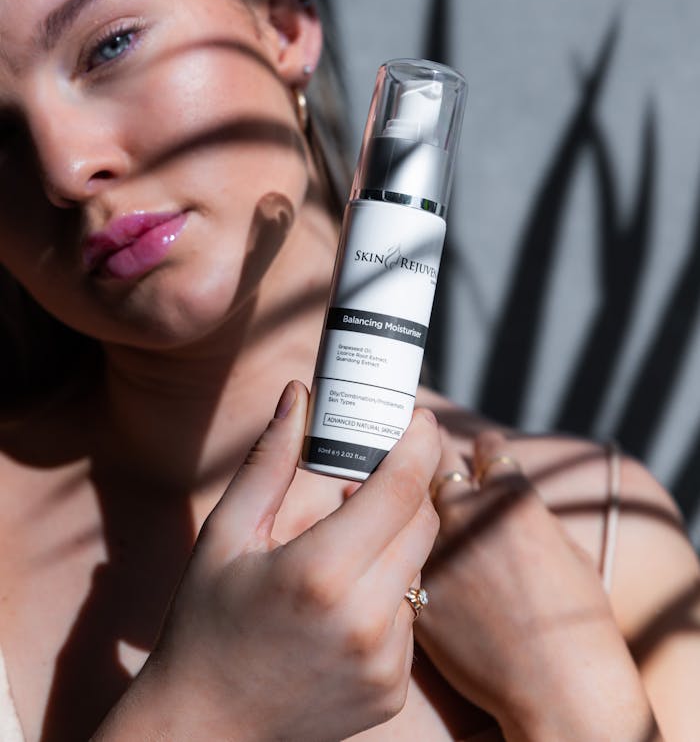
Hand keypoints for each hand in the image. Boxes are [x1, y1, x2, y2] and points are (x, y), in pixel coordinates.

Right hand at [97, 384, 440, 741]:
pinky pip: (409, 618)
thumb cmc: (207, 620)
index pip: (400, 489)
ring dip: (394, 543)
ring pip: (418, 570)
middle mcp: (364, 620)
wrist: (207, 725)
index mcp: (320, 572)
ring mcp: (384, 662)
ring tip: (345, 545)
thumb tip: (300, 395)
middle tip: (378, 472)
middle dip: (408, 488)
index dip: (418, 444)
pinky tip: (343, 602)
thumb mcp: (227, 535)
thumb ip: (269, 461)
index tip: (421, 417)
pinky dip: (387, 595)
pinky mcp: (392, 689)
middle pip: (421, 524)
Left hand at [415, 429, 659, 740]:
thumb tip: (509, 500)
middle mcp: (467, 514)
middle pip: (439, 463)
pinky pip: (403, 555)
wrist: (557, 683)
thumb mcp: (568, 549)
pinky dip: (402, 549)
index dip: (488, 448)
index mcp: (511, 498)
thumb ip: (531, 515)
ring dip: (412, 498)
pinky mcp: (417, 588)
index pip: (490, 451)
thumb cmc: (578, 620)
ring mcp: (436, 549)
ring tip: (403, 491)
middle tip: (430, 448)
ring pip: (411, 505)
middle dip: (436, 452)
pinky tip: (398, 549)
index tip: (483, 448)